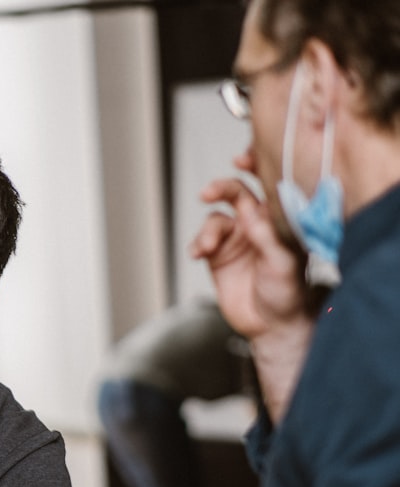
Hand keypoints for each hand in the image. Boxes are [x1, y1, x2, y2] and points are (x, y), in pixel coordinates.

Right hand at [191, 177, 307, 339]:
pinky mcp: (218, 256)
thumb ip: (266, 235)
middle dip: (220, 188)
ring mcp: (236, 239)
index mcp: (280, 221)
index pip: (268, 184)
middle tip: (208, 193)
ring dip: (208, 230)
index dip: (255, 166)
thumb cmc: (289, 295)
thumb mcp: (284, 263)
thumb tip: (250, 210)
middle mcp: (257, 225)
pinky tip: (197, 254)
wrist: (271, 326)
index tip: (241, 159)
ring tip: (206, 247)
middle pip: (236, 193)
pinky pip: (202, 241)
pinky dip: (197, 244)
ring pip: (215, 218)